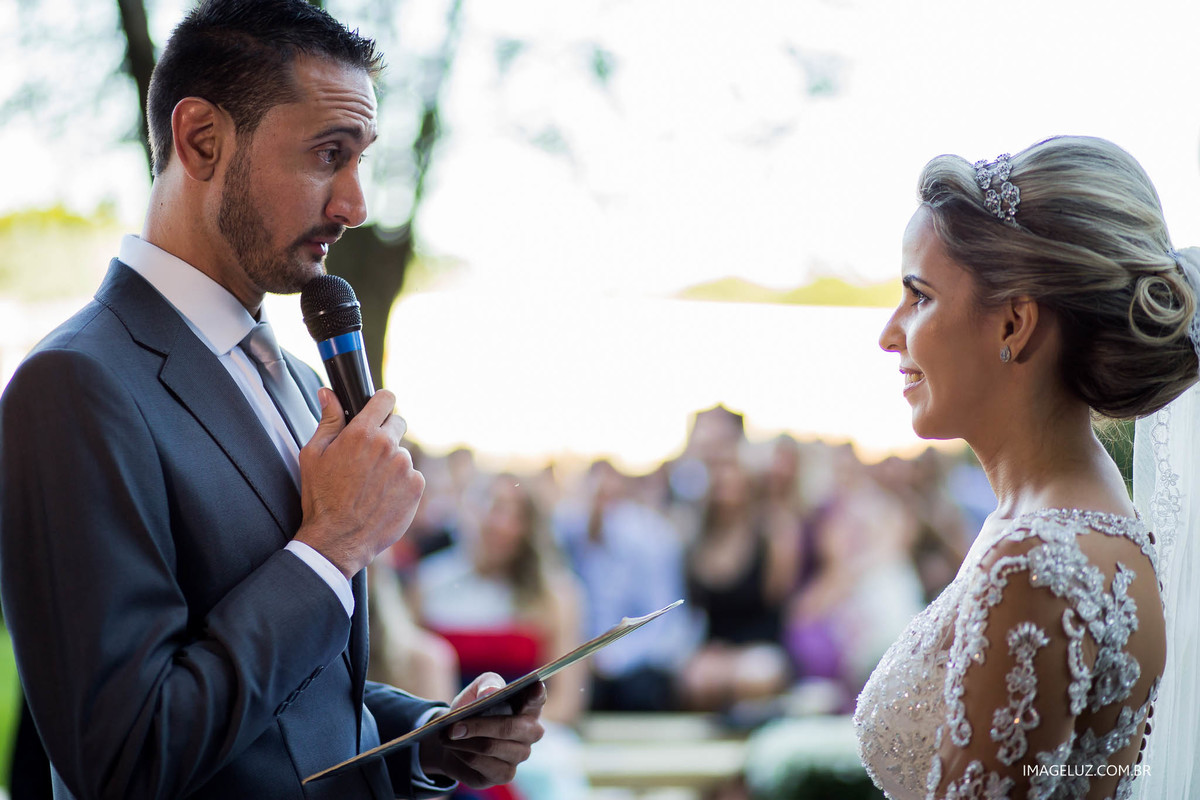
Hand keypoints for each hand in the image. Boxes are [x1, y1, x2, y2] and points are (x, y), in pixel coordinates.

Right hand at [293, 388, 424, 577]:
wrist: (339, 539)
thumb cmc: (322, 497)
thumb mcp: (314, 455)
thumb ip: (327, 420)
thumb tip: (328, 393)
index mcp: (362, 433)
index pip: (385, 399)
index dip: (380, 402)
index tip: (377, 409)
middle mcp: (388, 446)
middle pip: (398, 423)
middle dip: (385, 433)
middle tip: (368, 455)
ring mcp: (405, 466)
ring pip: (403, 453)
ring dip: (391, 462)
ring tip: (370, 484)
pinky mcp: (416, 486)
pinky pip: (412, 475)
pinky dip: (401, 483)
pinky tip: (382, 496)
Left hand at [419, 673, 546, 787]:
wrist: (455, 738)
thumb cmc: (473, 709)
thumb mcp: (477, 690)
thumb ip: (487, 684)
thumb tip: (491, 692)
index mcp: (529, 706)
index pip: (537, 698)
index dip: (537, 693)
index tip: (536, 685)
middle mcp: (531, 732)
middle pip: (509, 728)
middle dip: (478, 726)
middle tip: (452, 726)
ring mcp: (521, 754)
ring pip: (490, 747)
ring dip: (464, 741)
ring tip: (448, 735)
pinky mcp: (505, 774)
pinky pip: (481, 764)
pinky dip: (463, 754)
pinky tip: (455, 748)